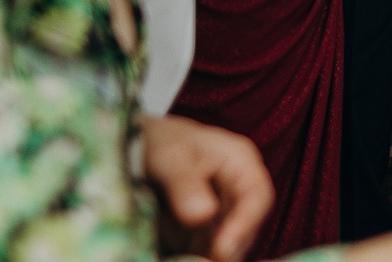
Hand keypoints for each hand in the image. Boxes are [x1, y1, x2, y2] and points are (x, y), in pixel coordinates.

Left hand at [143, 113, 274, 261]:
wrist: (134, 147)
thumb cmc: (157, 141)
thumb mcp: (167, 155)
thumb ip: (184, 182)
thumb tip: (203, 214)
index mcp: (239, 162)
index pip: (257, 196)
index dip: (246, 224)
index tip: (223, 250)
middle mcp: (236, 191)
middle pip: (245, 227)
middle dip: (225, 250)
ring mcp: (219, 214)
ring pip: (225, 245)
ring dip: (207, 257)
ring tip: (185, 261)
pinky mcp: (200, 233)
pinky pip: (203, 252)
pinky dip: (192, 258)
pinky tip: (176, 260)